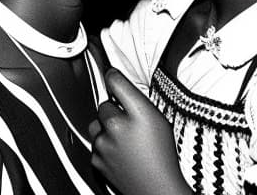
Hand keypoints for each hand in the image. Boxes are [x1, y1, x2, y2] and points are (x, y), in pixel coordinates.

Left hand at [90, 68, 191, 194]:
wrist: (157, 188)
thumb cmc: (162, 157)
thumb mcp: (158, 119)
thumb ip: (138, 100)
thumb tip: (121, 84)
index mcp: (134, 113)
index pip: (115, 81)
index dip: (113, 75)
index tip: (112, 74)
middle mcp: (116, 126)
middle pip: (104, 105)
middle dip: (114, 109)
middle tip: (128, 120)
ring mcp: (104, 145)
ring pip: (96, 124)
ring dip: (105, 127)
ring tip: (122, 136)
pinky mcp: (97, 160)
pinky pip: (94, 144)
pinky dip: (103, 145)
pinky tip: (118, 150)